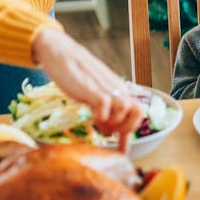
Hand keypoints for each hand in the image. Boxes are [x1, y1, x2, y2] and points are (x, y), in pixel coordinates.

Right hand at [31, 28, 142, 153]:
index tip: (122, 147)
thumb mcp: (95, 88)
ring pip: (123, 109)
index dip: (132, 129)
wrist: (61, 52)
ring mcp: (105, 88)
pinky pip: (104, 107)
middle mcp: (116, 88)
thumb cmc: (75, 72)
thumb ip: (105, 103)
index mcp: (119, 88)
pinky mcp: (92, 89)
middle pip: (137, 111)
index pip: (138, 109)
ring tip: (99, 125)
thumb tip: (108, 126)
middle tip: (110, 132)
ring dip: (113, 124)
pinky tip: (91, 117)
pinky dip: (100, 117)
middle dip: (125, 128)